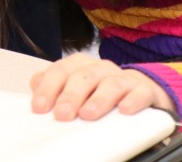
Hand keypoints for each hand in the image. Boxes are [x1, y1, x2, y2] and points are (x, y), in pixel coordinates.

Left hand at [29, 53, 175, 120]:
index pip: (61, 71)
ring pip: (110, 84)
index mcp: (81, 67)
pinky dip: (132, 101)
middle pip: (83, 76)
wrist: (142, 91)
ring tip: (88, 114)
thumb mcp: (78, 90)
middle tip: (62, 114)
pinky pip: (140, 93)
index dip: (48, 87)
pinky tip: (124, 111)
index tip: (39, 107)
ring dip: (98, 99)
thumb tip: (36, 97)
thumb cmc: (102, 93)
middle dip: (70, 95)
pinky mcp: (145, 91)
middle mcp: (101, 69)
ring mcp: (123, 79)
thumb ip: (57, 90)